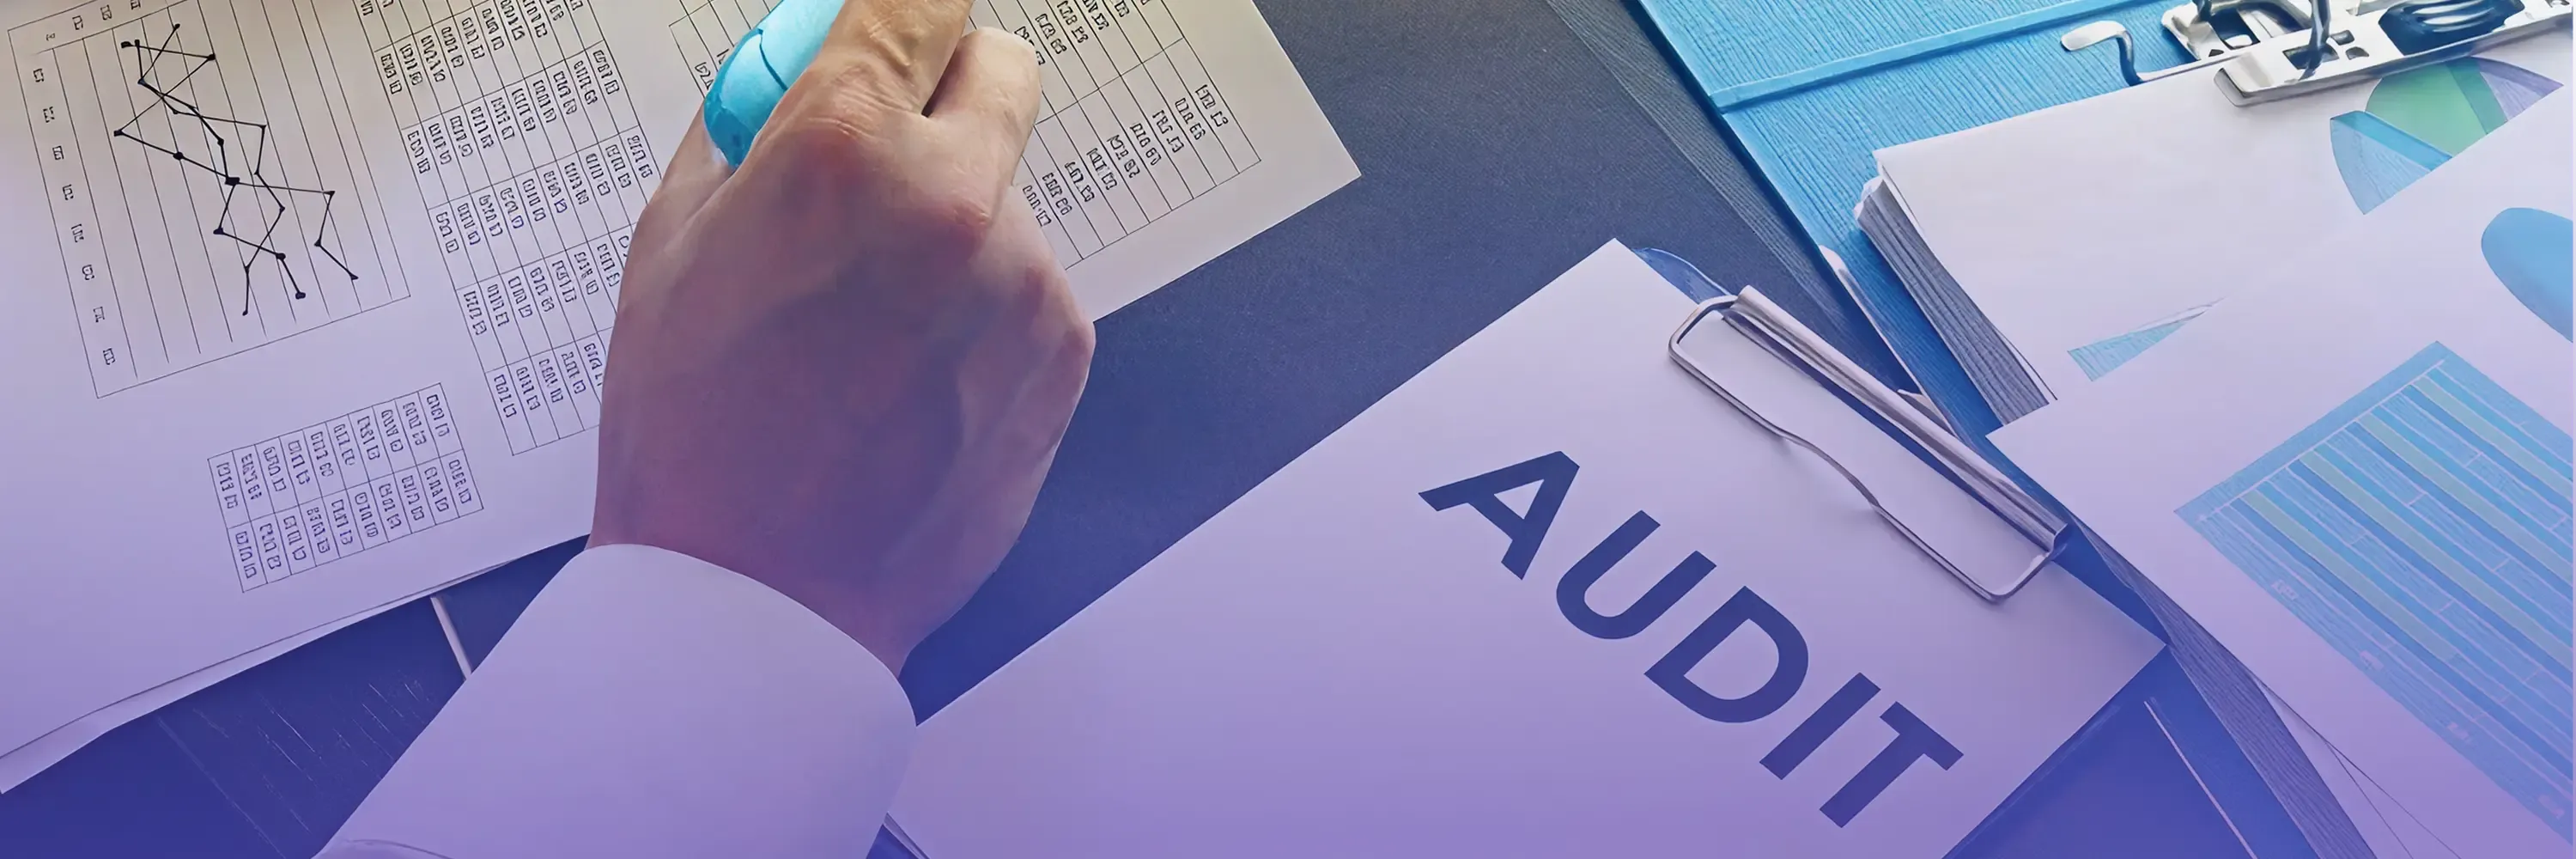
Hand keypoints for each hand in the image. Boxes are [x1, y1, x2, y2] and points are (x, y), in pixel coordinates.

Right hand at [592, 0, 1091, 672]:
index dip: (903, 6)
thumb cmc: (696, 435)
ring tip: (869, 324)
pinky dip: (982, 306)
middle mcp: (951, 199)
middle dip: (950, 85)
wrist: (762, 597)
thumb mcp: (671, 244)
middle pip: (1002, 65)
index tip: (898, 17)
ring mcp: (1020, 279)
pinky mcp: (1059, 350)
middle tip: (890, 147)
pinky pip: (1027, 284)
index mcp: (842, 149)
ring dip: (956, 223)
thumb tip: (791, 67)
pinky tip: (910, 375)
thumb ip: (746, 130)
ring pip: (1007, 192)